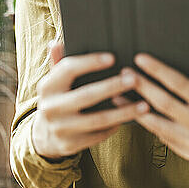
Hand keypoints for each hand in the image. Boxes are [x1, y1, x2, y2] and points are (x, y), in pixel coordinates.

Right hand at [31, 42, 149, 159]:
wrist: (44, 135)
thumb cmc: (60, 98)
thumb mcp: (56, 80)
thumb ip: (59, 61)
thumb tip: (56, 42)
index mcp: (47, 86)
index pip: (68, 69)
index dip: (90, 62)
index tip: (112, 57)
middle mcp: (50, 107)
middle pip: (86, 95)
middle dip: (113, 86)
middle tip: (134, 79)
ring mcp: (60, 128)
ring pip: (98, 119)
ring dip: (123, 112)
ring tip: (144, 105)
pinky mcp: (70, 145)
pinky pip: (98, 135)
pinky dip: (116, 126)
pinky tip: (131, 119)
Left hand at [121, 41, 188, 161]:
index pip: (179, 84)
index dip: (158, 70)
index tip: (141, 58)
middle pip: (164, 103)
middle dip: (142, 87)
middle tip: (124, 74)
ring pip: (157, 124)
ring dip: (134, 108)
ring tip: (117, 94)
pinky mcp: (187, 153)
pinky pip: (162, 136)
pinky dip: (146, 124)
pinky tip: (131, 112)